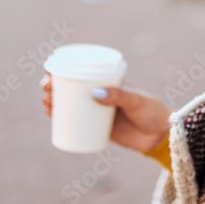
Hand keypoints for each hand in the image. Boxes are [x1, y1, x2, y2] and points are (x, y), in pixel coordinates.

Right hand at [41, 74, 170, 153]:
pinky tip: (51, 115)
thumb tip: (94, 93)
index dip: (65, 67)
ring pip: (70, 103)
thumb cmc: (150, 111)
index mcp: (109, 81)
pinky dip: (61, 118)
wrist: (159, 136)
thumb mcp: (136, 100)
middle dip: (54, 84)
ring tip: (46, 102)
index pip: (84, 69)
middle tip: (46, 87)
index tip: (51, 67)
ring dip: (54, 100)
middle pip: (72, 86)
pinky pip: (75, 121)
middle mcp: (100, 93)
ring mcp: (97, 110)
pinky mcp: (97, 127)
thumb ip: (119, 96)